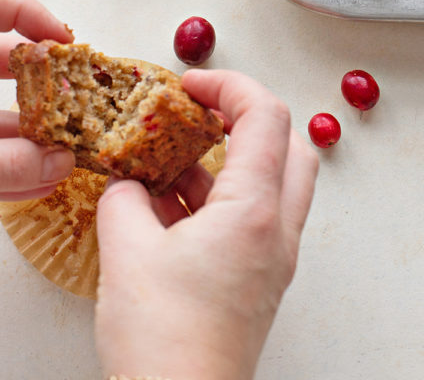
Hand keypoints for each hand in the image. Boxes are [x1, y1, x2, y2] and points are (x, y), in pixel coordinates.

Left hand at [0, 0, 74, 200]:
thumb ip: (5, 161)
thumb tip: (59, 166)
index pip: (0, 5)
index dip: (36, 15)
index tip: (68, 45)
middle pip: (5, 62)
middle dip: (48, 91)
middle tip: (78, 107)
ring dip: (33, 139)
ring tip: (67, 160)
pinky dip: (8, 166)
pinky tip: (35, 184)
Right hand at [95, 69, 318, 379]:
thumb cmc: (166, 346)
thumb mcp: (125, 255)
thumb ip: (125, 201)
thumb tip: (127, 184)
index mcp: (254, 210)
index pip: (265, 115)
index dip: (228, 85)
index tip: (190, 84)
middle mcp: (277, 230)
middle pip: (290, 142)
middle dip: (247, 116)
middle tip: (203, 111)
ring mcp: (274, 258)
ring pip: (275, 181)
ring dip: (231, 160)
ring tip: (175, 160)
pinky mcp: (260, 282)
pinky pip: (254, 219)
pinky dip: (222, 199)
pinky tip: (172, 208)